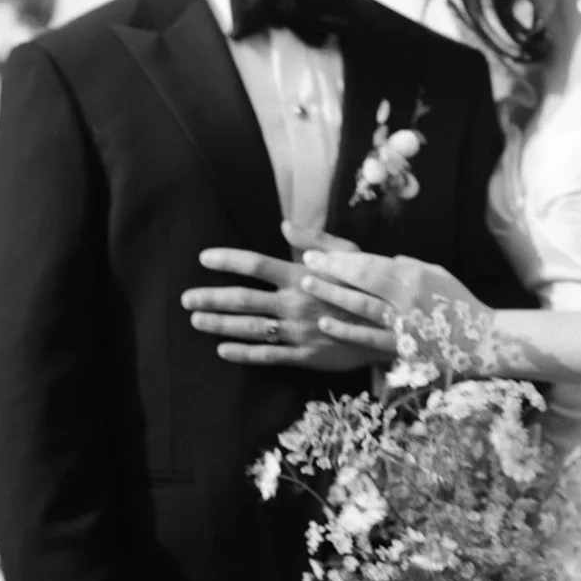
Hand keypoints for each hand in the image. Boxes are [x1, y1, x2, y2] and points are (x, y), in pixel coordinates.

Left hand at [182, 223, 380, 369]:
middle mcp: (295, 303)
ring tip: (196, 320)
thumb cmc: (369, 285)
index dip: (227, 261)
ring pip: (249, 328)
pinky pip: (267, 355)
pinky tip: (222, 349)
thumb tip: (284, 225)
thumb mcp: (350, 254)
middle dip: (210, 298)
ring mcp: (299, 332)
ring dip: (218, 324)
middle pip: (243, 299)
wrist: (393, 326)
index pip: (256, 264)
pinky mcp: (305, 356)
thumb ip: (315, 239)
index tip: (203, 259)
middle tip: (186, 298)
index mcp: (303, 275)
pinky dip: (241, 353)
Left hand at [298, 248, 494, 371]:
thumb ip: (408, 266)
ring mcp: (404, 323)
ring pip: (362, 305)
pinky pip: (369, 337)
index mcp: (414, 275)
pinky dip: (346, 330)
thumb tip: (386, 259)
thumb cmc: (458, 303)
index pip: (370, 263)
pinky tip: (325, 323)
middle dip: (331, 270)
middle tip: (306, 264)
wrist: (482, 340)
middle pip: (362, 279)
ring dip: (333, 294)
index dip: (342, 258)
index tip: (319, 254)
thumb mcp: (436, 275)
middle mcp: (407, 296)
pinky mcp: (403, 347)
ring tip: (308, 285)